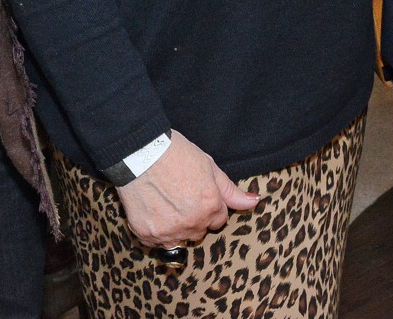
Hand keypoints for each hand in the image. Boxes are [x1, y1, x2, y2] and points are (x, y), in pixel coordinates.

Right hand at [115, 131, 260, 250]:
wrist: (138, 151)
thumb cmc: (174, 153)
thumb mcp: (208, 166)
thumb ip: (230, 190)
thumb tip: (254, 202)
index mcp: (210, 208)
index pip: (218, 220)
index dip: (207, 205)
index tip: (194, 193)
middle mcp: (192, 224)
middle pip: (199, 231)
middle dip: (193, 218)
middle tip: (177, 195)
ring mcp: (169, 231)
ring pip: (179, 239)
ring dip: (174, 227)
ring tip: (163, 202)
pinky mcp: (147, 235)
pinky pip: (156, 242)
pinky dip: (154, 230)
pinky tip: (151, 209)